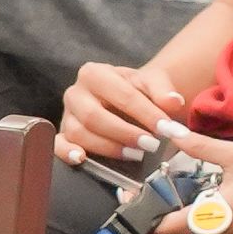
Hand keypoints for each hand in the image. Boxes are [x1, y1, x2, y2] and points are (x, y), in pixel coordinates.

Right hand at [59, 61, 186, 167]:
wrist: (126, 99)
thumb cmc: (136, 90)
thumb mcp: (152, 83)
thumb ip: (163, 90)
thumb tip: (174, 102)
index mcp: (94, 73)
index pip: (121, 94)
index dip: (145, 113)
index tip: (166, 129)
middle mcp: (75, 93)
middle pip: (94, 116)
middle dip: (125, 133)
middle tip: (151, 145)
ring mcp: (66, 115)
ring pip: (79, 133)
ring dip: (108, 147)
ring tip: (135, 155)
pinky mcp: (63, 134)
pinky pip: (58, 145)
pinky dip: (67, 153)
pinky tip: (83, 160)